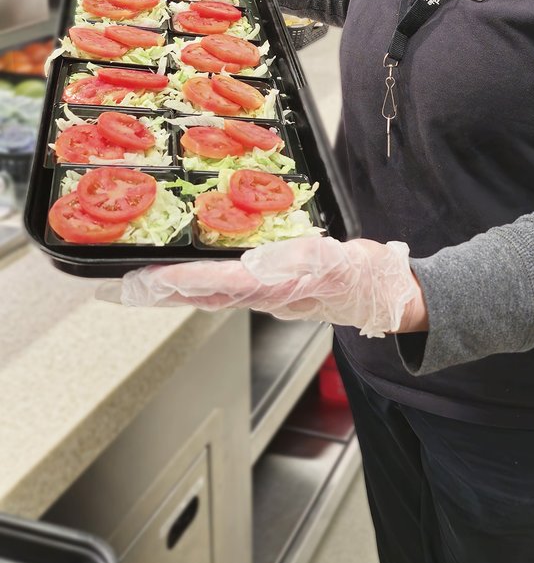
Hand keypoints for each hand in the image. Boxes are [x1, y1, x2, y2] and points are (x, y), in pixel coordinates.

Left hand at [98, 235, 427, 337]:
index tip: (142, 279)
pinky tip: (187, 276)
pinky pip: (225, 287)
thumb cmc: (368, 280)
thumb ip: (298, 265)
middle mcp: (262, 296)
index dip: (176, 281)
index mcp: (274, 289)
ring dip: (171, 289)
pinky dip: (197, 282)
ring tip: (138, 282)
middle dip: (158, 292)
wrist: (389, 297)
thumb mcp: (338, 264)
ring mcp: (266, 297)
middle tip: (114, 287)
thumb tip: (253, 266)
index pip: (214, 284)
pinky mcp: (273, 290)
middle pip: (199, 295)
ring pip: (208, 294)